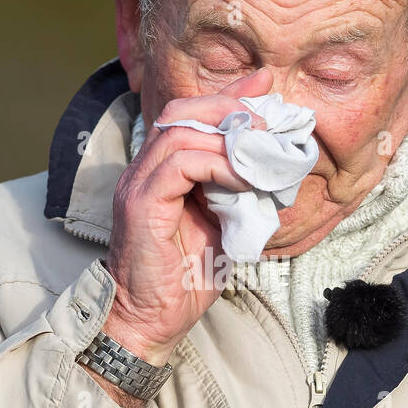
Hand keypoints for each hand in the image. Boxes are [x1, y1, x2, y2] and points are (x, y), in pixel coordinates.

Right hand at [102, 68, 272, 364]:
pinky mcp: (140, 204)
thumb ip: (236, 188)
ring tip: (261, 151)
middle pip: (181, 112)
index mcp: (160, 171)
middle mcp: (144, 170)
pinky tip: (242, 179)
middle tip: (268, 122)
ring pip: (180, 132)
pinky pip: (179, 164)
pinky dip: (216, 164)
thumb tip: (269, 161)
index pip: (189, 115)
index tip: (265, 89)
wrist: (153, 319)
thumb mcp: (223, 221)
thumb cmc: (186, 277)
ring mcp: (138, 184)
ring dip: (227, 137)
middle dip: (228, 107)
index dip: (227, 98)